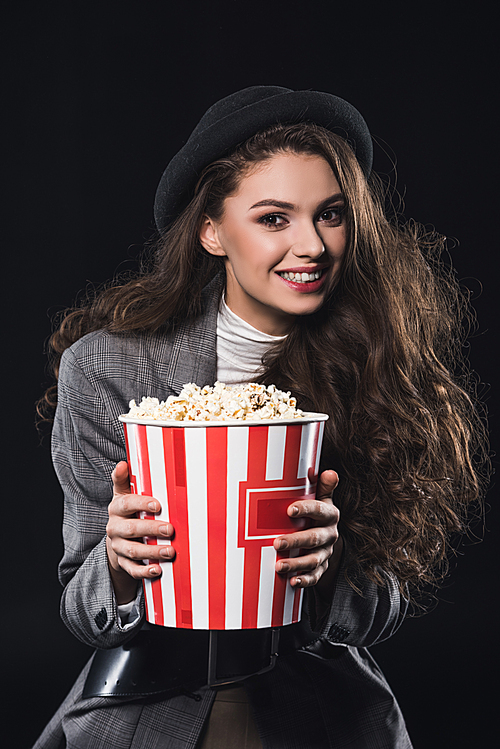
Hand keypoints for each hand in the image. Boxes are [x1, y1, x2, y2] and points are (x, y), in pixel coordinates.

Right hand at [105, 461, 174, 604]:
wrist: (116, 539)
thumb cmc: (127, 512)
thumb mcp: (123, 495)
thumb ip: (123, 480)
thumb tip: (122, 463)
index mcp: (116, 509)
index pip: (126, 504)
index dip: (141, 504)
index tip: (158, 505)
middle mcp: (115, 528)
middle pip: (131, 529)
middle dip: (151, 530)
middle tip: (170, 529)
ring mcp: (118, 547)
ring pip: (133, 551)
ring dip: (152, 552)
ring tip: (170, 551)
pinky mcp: (123, 563)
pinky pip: (132, 570)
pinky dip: (145, 572)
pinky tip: (158, 570)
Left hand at [273, 470, 340, 588]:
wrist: (327, 538)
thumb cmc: (316, 513)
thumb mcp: (322, 498)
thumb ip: (322, 486)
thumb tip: (329, 471)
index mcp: (330, 515)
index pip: (320, 510)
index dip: (306, 509)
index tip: (290, 509)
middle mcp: (330, 534)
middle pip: (314, 538)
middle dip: (296, 541)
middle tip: (277, 542)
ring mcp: (326, 553)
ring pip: (313, 560)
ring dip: (296, 564)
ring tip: (279, 566)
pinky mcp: (322, 568)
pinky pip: (315, 576)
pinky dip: (305, 580)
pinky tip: (292, 582)